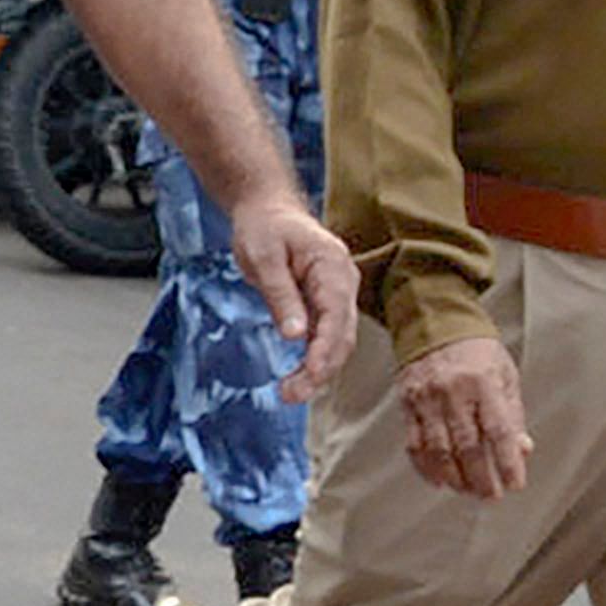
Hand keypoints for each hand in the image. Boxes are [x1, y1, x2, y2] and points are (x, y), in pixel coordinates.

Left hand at [227, 200, 358, 402]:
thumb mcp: (263, 257)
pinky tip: (298, 378)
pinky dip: (314, 359)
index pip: (336, 316)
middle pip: (342, 335)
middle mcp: (343, 283)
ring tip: (290, 393)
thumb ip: (280, 295)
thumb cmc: (264, 228)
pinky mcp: (324, 305)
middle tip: (291, 394)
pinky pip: (325, 337)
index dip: (325, 350)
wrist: (267, 211)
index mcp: (332, 267)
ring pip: (336, 341)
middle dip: (321, 369)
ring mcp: (337, 295)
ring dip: (318, 370)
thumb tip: (295, 336)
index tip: (310, 375)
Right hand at [395, 331, 532, 498]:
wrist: (434, 325)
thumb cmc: (475, 351)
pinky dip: (426, 467)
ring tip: (467, 490)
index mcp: (484, 383)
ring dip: (454, 476)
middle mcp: (453, 392)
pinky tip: (438, 479)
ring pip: (439, 450)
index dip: (507, 462)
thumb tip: (522, 450)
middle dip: (481, 477)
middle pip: (468, 446)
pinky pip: (414, 444)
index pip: (499, 431)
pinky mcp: (408, 405)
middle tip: (490, 495)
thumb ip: (513, 414)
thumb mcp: (505, 376)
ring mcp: (427, 400)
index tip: (514, 483)